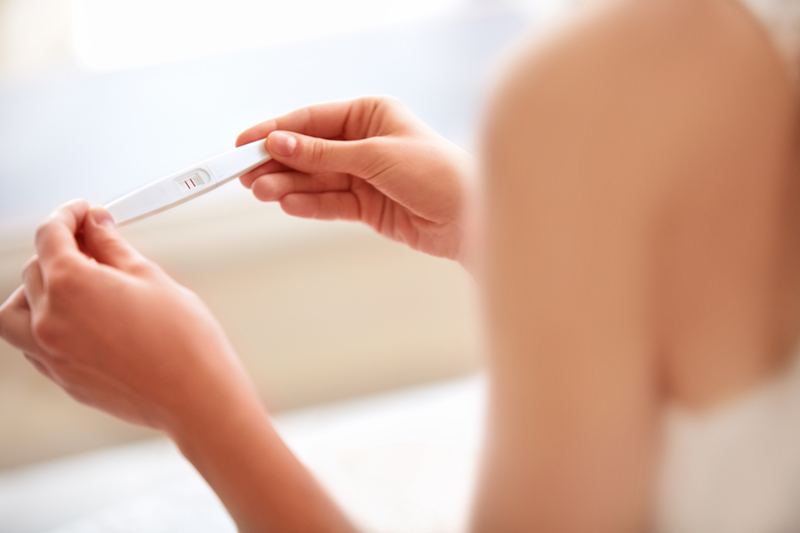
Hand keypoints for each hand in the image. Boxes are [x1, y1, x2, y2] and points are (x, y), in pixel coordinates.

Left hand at [0, 201, 260, 432]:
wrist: (194, 395)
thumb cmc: (182, 341)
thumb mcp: (151, 278)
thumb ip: (113, 249)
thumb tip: (97, 228)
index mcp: (70, 285)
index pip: (51, 235)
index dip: (67, 215)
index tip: (81, 212)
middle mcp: (50, 319)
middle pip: (34, 269)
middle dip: (60, 249)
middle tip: (92, 242)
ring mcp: (51, 353)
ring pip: (16, 311)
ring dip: (34, 290)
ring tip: (68, 284)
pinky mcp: (63, 378)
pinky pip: (31, 344)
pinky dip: (42, 324)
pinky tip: (75, 318)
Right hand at [237, 96, 475, 261]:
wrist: (470, 219)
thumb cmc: (437, 173)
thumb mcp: (376, 156)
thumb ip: (324, 154)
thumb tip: (280, 143)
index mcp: (370, 114)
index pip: (312, 120)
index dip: (276, 131)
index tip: (243, 142)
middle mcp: (364, 142)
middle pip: (309, 151)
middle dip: (278, 163)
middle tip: (245, 175)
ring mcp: (364, 175)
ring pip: (316, 179)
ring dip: (288, 185)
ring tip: (261, 191)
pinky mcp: (367, 206)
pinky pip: (329, 203)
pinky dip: (308, 204)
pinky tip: (286, 204)